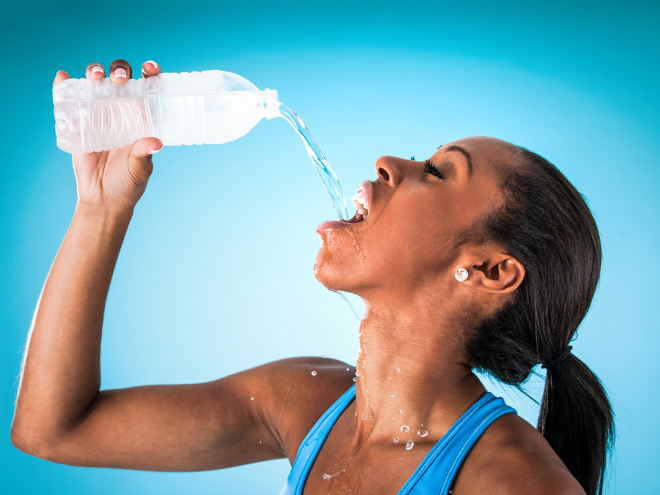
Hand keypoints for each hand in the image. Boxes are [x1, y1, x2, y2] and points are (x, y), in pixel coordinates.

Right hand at [54, 59, 162, 211]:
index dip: (150, 72)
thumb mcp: (140, 168)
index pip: (148, 87)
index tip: (151, 68)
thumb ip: (145, 154)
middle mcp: (121, 110)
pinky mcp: (77, 122)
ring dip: (95, 71)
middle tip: (120, 79)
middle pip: (120, 78)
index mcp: (141, 116)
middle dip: (120, 70)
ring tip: (96, 76)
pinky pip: (69, 99)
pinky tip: (63, 78)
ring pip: (96, 82)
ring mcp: (98, 113)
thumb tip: (155, 142)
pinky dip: (63, 85)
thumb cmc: (128, 182)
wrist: (103, 199)